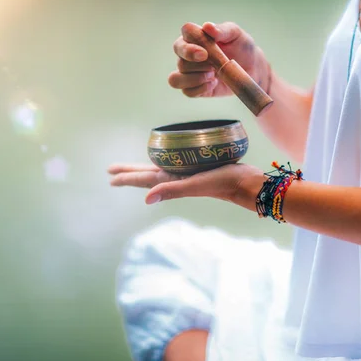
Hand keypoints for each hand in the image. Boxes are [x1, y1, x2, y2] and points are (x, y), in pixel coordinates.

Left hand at [108, 163, 264, 210]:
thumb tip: (146, 199)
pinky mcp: (199, 168)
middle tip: (112, 171)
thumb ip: (173, 190)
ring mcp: (188, 174)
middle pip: (147, 175)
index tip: (111, 176)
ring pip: (158, 170)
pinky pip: (175, 165)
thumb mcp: (196, 185)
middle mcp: (178, 178)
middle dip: (129, 173)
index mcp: (174, 182)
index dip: (127, 178)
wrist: (248, 184)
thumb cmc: (224, 182)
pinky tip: (167, 161)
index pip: (144, 179)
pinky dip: (165, 163)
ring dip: (143, 169)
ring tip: (132, 168)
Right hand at [168, 22, 270, 97]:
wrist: (253, 68)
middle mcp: (188, 54)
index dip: (190, 45)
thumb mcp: (236, 35)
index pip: (185, 33)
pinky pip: (187, 92)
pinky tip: (213, 84)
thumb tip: (207, 26)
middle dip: (196, 66)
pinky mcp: (195, 88)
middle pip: (179, 60)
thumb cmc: (242, 48)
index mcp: (196, 36)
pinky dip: (200, 89)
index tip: (205, 53)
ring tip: (212, 76)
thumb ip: (223, 30)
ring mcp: (190, 73)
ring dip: (194, 79)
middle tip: (213, 66)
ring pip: (176, 79)